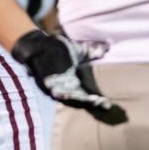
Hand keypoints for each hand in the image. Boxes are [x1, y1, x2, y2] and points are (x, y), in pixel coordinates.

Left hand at [11, 29, 127, 124]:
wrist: (40, 45)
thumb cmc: (59, 49)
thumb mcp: (79, 50)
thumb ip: (92, 51)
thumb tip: (105, 49)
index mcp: (74, 82)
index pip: (88, 95)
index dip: (98, 101)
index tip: (109, 104)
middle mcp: (66, 87)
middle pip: (80, 99)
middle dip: (91, 103)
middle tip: (103, 103)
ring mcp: (55, 86)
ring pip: (69, 98)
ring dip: (79, 99)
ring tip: (93, 101)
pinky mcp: (46, 83)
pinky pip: (55, 91)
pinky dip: (63, 93)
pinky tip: (70, 94)